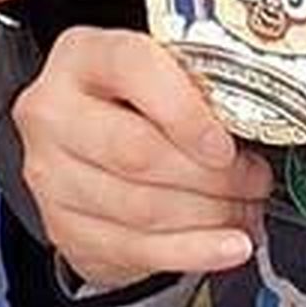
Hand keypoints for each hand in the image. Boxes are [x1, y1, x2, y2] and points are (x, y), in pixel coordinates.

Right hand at [13, 27, 271, 290]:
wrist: (87, 143)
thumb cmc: (135, 99)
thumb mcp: (160, 70)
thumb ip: (195, 84)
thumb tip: (255, 124)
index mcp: (81, 55)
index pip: (133, 70)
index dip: (186, 111)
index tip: (226, 143)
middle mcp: (53, 111)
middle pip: (136, 152)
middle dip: (210, 175)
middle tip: (253, 178)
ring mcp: (51, 173)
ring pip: (141, 208)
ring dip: (209, 216)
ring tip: (244, 207)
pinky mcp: (63, 226)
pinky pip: (137, 248)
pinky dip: (194, 251)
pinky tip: (228, 245)